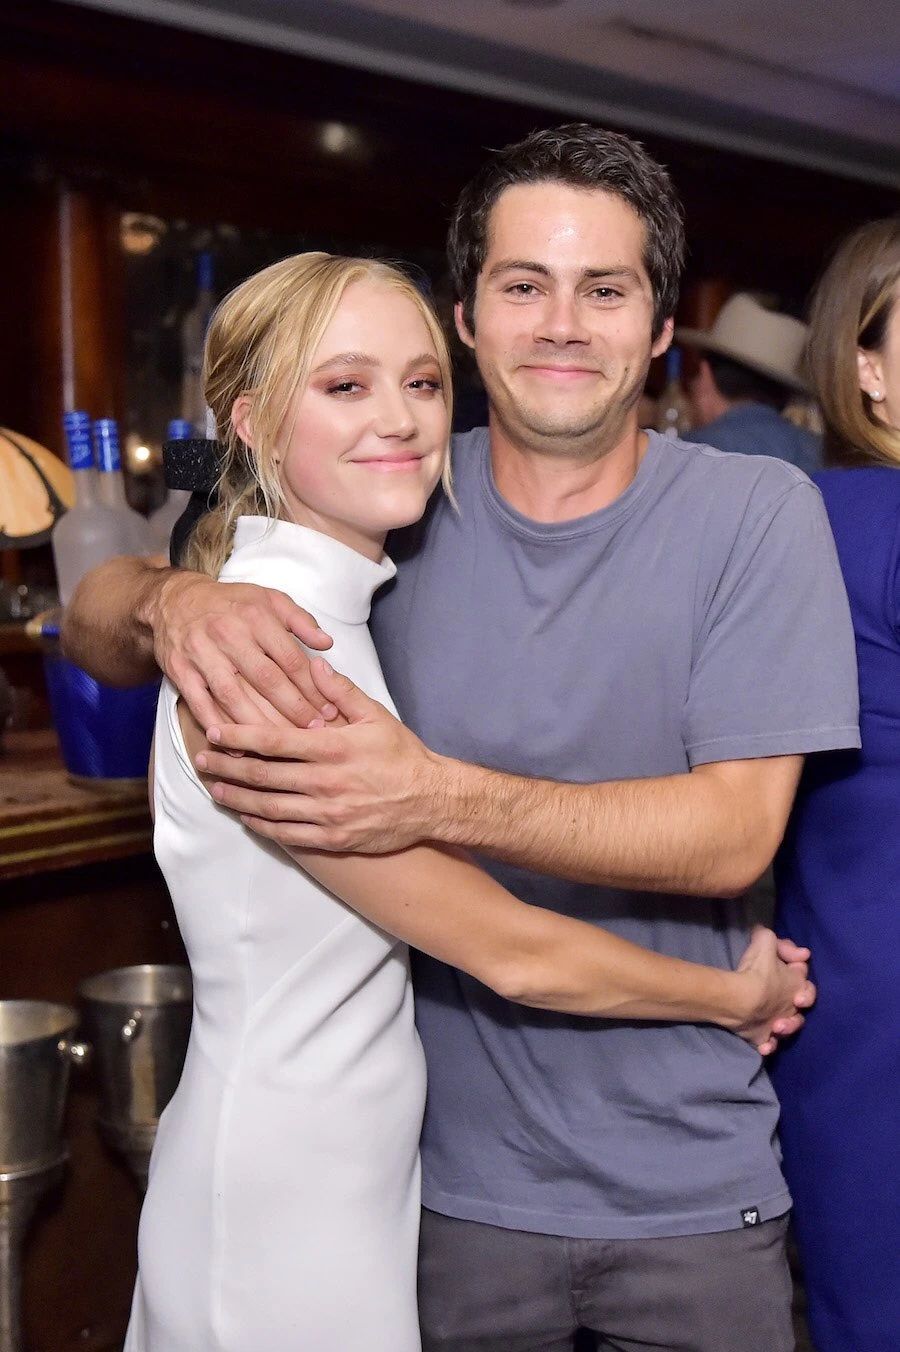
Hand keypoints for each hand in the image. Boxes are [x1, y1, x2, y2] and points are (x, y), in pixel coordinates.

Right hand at [148, 570, 334, 728]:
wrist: (173, 600)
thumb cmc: (230, 603)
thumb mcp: (269, 598)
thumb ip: (301, 620)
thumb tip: (327, 643)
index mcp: (255, 616)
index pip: (290, 659)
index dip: (313, 687)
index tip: (330, 709)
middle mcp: (228, 634)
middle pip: (266, 679)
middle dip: (294, 709)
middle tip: (315, 731)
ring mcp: (202, 654)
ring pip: (234, 697)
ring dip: (260, 724)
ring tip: (284, 744)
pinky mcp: (180, 671)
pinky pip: (201, 705)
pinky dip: (220, 727)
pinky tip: (238, 747)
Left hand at [197, 659, 447, 851]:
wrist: (431, 800)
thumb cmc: (402, 755)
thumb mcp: (375, 716)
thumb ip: (341, 692)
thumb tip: (313, 665)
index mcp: (332, 748)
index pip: (274, 741)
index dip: (240, 737)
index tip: (215, 732)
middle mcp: (326, 782)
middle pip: (263, 776)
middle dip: (228, 767)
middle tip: (202, 760)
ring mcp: (328, 813)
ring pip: (270, 808)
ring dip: (238, 799)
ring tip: (216, 789)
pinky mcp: (334, 837)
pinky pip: (289, 834)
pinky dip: (264, 826)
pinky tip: (248, 818)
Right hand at [732, 926, 815, 1055]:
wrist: (743, 1000)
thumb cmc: (756, 970)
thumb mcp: (764, 941)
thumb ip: (770, 937)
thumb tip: (771, 938)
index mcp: (797, 983)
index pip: (803, 971)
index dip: (797, 963)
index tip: (791, 959)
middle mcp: (793, 1005)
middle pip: (802, 1002)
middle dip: (800, 998)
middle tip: (794, 997)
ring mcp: (779, 1024)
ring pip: (790, 1026)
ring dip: (786, 1025)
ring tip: (777, 1023)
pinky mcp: (764, 1038)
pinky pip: (768, 1044)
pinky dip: (768, 1045)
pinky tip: (765, 1045)